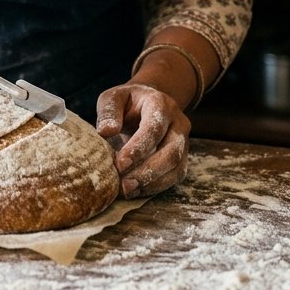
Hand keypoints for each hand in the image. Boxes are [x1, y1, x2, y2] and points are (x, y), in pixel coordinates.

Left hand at [95, 84, 189, 198]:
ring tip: (127, 190)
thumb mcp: (114, 98)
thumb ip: (108, 111)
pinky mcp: (182, 157)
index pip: (153, 129)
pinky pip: (174, 176)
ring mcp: (184, 142)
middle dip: (147, 172)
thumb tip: (106, 132)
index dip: (138, 149)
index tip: (119, 164)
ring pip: (176, 167)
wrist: (147, 102)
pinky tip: (135, 191)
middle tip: (124, 185)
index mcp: (161, 104)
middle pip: (171, 152)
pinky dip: (155, 187)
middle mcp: (178, 123)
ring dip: (152, 183)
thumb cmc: (127, 102)